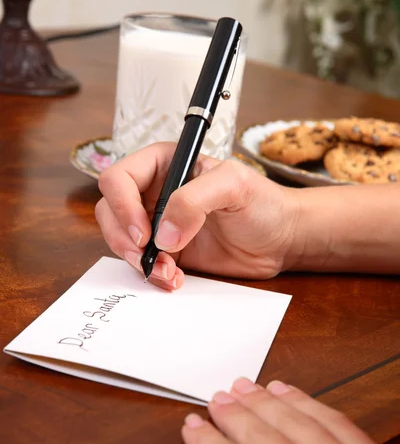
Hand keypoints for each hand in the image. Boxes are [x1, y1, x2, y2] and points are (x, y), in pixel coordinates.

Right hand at [96, 143, 299, 288]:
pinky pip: (144, 265)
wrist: (281, 239)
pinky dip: (154, 276)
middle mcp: (155, 192)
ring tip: (170, 272)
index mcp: (164, 164)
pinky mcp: (169, 252)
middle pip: (110, 212)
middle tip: (146, 257)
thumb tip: (163, 234)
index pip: (118, 179)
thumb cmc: (264, 203)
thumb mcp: (234, 185)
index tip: (145, 232)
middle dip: (123, 239)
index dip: (122, 206)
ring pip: (123, 242)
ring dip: (139, 262)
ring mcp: (160, 224)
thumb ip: (194, 200)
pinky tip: (176, 279)